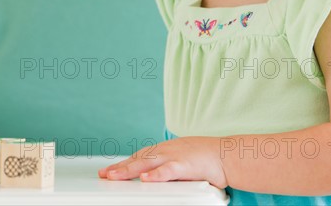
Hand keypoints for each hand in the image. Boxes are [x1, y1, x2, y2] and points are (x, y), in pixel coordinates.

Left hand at [98, 137, 226, 186]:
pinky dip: (156, 174)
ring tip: (114, 176)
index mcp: (165, 151)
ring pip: (147, 163)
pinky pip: (167, 171)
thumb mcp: (182, 162)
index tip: (109, 171)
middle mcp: (166, 151)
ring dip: (129, 170)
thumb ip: (167, 170)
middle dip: (120, 168)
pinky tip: (145, 179)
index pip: (139, 157)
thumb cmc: (206, 159)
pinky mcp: (184, 165)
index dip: (124, 164)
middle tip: (104, 175)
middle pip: (138, 159)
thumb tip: (153, 179)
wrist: (226, 154)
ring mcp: (174, 156)